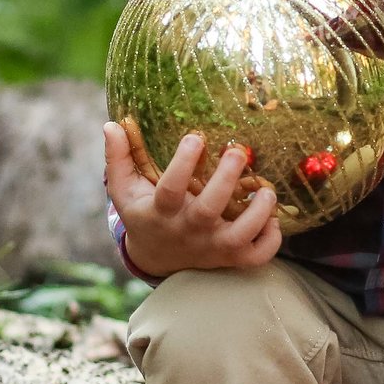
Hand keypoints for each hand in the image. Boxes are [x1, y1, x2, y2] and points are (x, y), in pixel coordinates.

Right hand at [104, 120, 280, 276]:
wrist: (157, 258)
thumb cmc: (144, 214)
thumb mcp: (125, 190)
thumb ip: (118, 158)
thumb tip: (111, 125)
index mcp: (161, 213)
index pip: (170, 190)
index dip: (182, 164)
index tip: (195, 137)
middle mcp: (188, 231)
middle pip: (207, 211)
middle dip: (225, 181)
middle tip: (237, 151)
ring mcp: (211, 248)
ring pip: (239, 237)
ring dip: (257, 213)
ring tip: (265, 188)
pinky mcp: (231, 258)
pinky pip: (256, 256)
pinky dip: (270, 240)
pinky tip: (272, 217)